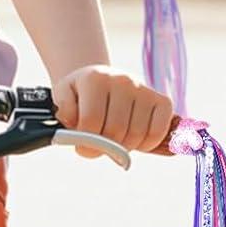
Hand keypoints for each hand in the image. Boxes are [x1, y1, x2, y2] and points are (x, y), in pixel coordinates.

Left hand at [53, 66, 174, 158]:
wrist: (100, 81)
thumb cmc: (81, 95)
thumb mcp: (63, 97)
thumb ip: (64, 110)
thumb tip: (75, 123)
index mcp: (96, 78)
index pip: (92, 120)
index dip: (85, 142)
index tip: (82, 146)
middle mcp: (123, 80)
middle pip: (116, 130)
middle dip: (104, 147)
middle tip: (97, 147)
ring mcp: (144, 89)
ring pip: (137, 135)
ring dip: (124, 148)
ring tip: (113, 141)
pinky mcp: (161, 101)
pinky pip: (158, 132)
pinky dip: (146, 144)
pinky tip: (134, 141)